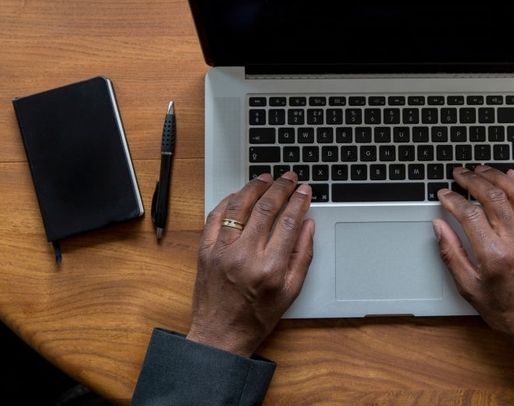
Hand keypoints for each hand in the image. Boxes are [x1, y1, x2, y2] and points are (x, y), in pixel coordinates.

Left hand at [186, 172, 314, 356]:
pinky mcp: (205, 251)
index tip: (305, 191)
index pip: (288, 222)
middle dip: (281, 188)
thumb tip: (307, 225)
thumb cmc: (256, 317)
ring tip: (266, 178)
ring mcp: (222, 251)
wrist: (220, 335)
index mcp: (270, 267)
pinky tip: (240, 194)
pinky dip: (228, 201)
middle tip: (290, 178)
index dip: (299, 201)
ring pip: (239, 206)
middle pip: (266, 208)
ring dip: (254, 187)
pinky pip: (215, 217)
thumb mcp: (291, 291)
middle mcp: (244, 256)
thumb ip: (303, 255)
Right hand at [433, 165, 513, 362]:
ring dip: (497, 176)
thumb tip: (439, 227)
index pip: (469, 214)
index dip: (453, 200)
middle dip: (472, 180)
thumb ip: (451, 253)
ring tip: (481, 169)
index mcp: (494, 255)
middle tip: (459, 174)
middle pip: (492, 196)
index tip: (444, 194)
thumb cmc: (505, 310)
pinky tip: (511, 177)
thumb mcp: (468, 287)